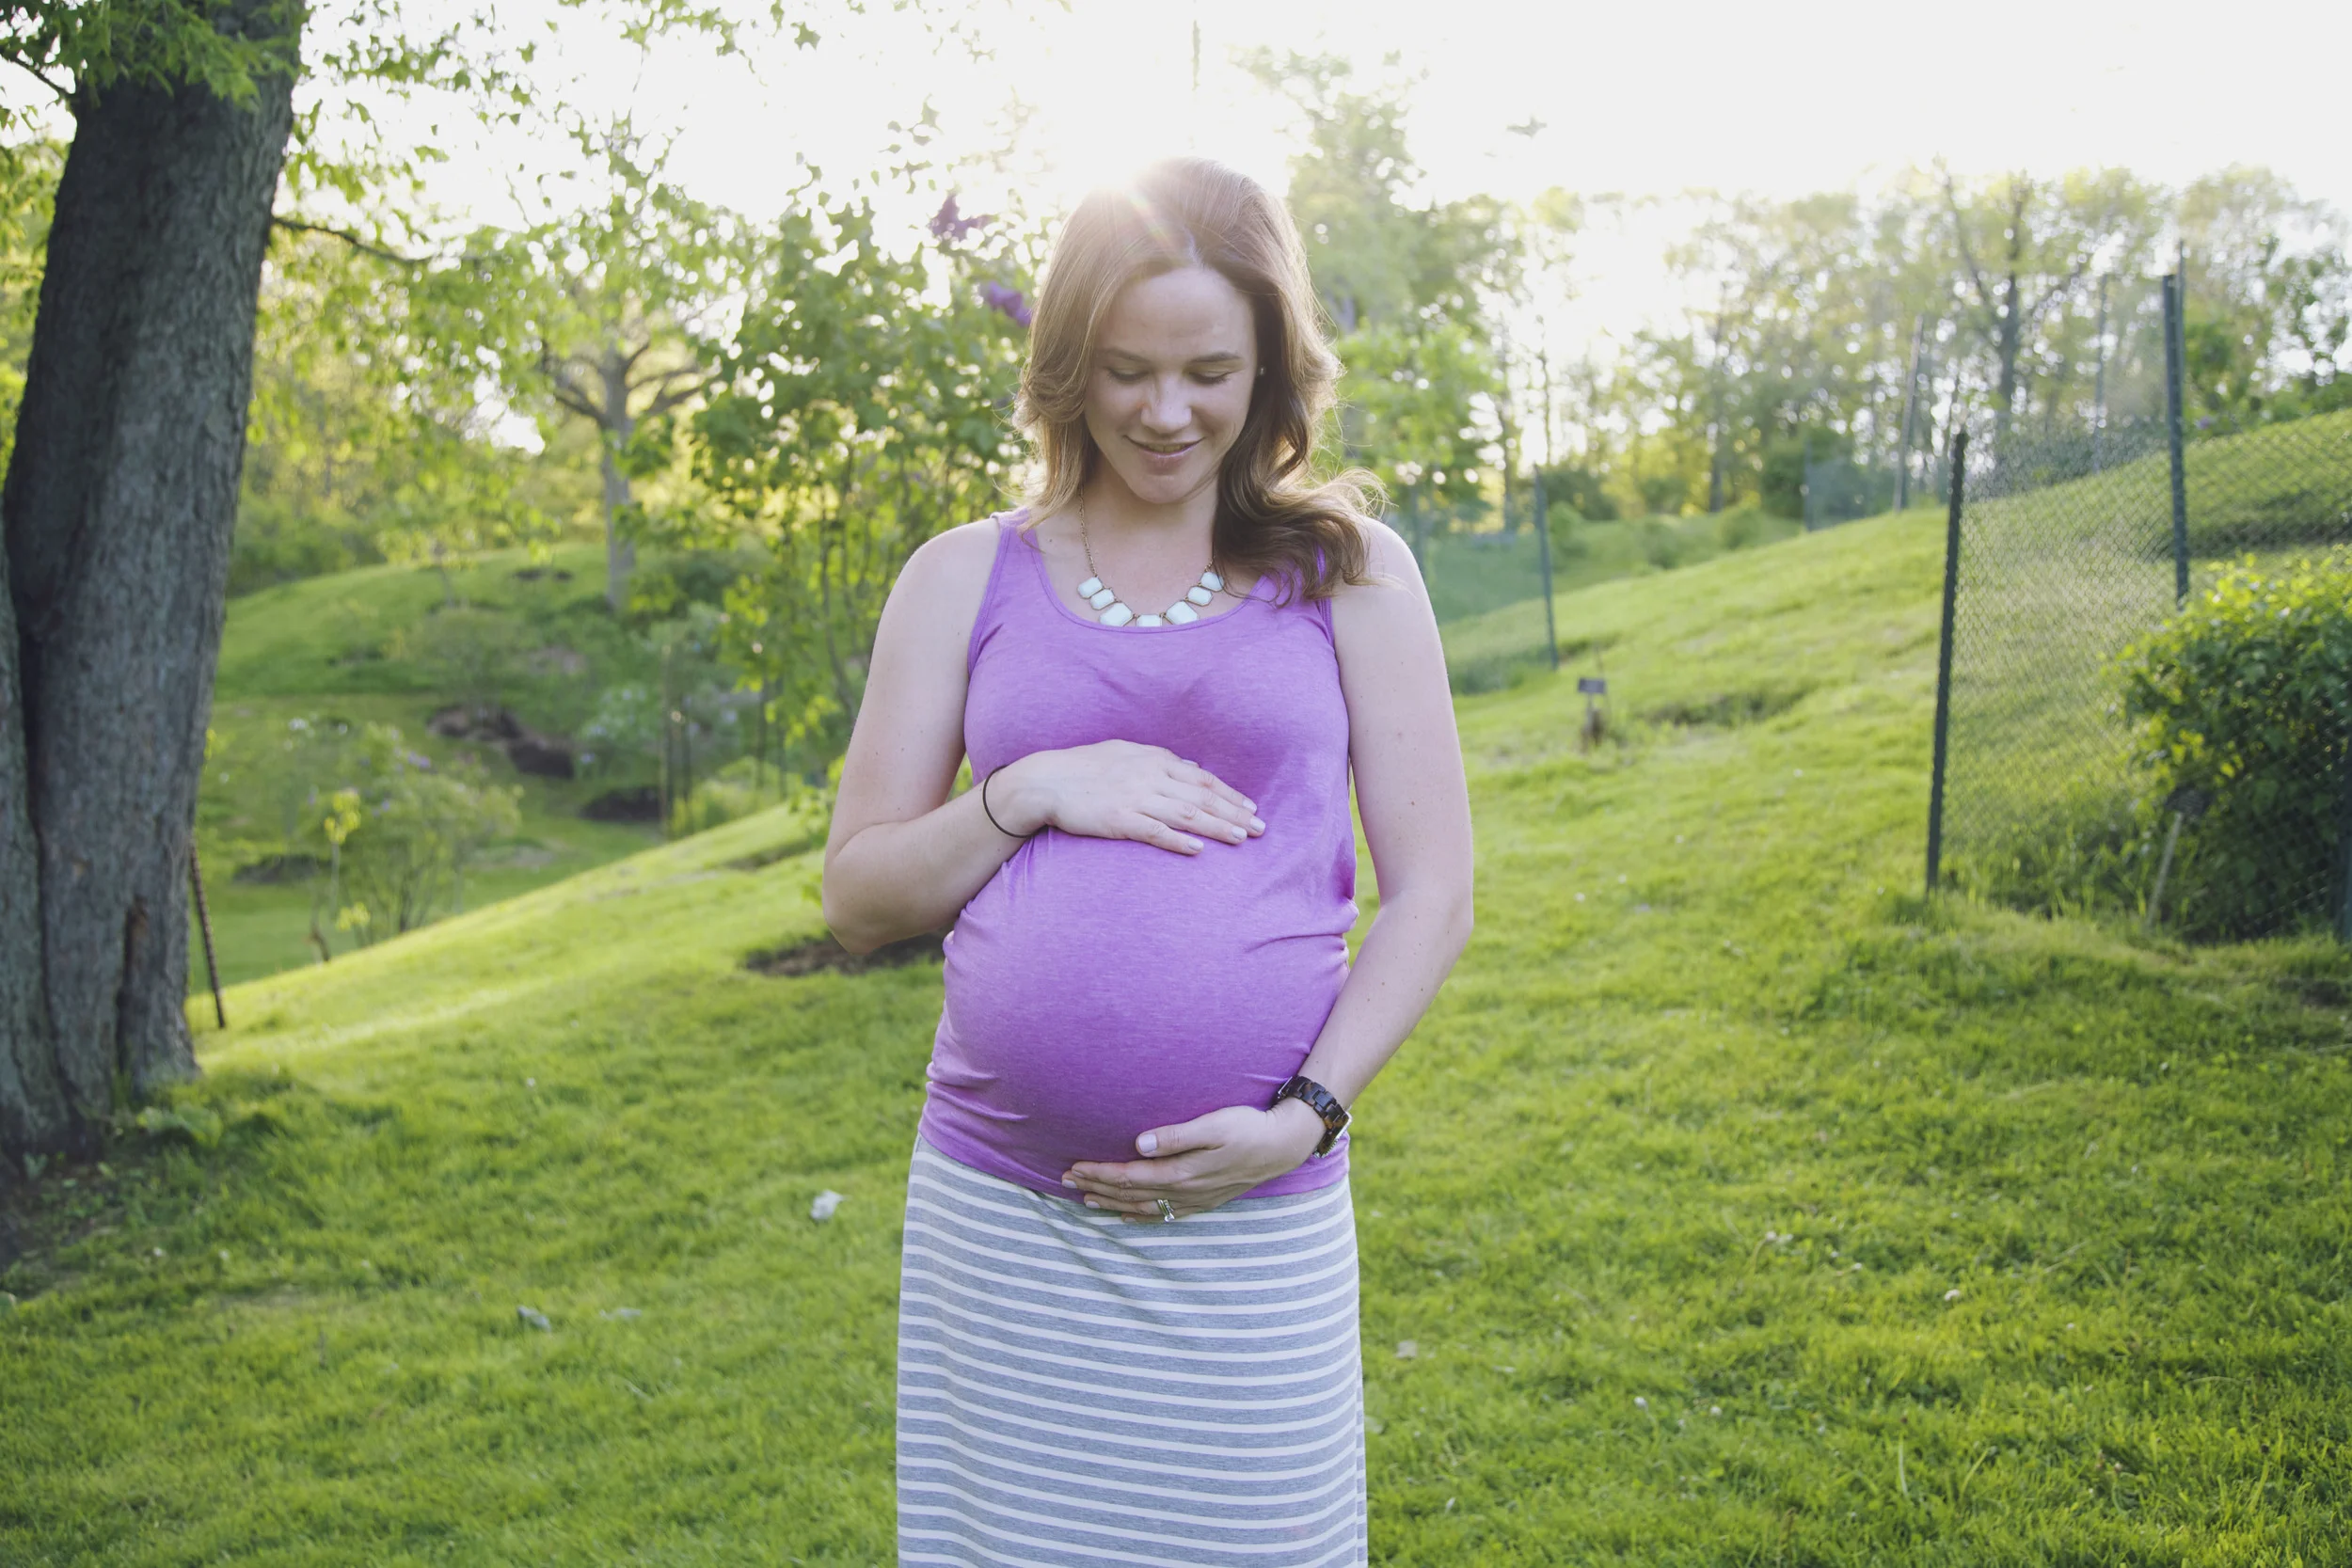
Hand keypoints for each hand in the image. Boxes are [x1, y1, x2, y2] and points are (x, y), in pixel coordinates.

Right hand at [995, 741, 1263, 854]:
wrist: (1045, 781)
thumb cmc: (1083, 767)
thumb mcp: (1124, 752)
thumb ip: (1157, 760)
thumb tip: (1188, 767)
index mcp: (1153, 759)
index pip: (1202, 777)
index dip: (1229, 793)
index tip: (1251, 808)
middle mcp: (1149, 776)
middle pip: (1202, 796)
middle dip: (1235, 813)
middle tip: (1261, 829)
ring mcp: (1135, 798)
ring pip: (1186, 814)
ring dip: (1217, 827)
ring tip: (1241, 839)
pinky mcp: (1119, 820)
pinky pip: (1154, 832)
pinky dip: (1179, 840)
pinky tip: (1198, 849)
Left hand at [1062, 1098, 1328, 1220]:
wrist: (1283, 1145)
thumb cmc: (1248, 1127)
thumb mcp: (1214, 1124)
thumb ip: (1176, 1135)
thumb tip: (1139, 1144)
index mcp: (1183, 1172)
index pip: (1130, 1175)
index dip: (1099, 1172)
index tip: (1073, 1166)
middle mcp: (1185, 1191)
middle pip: (1131, 1193)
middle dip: (1097, 1187)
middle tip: (1065, 1181)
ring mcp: (1195, 1200)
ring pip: (1144, 1207)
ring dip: (1112, 1203)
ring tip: (1085, 1200)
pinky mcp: (1205, 1201)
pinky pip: (1164, 1215)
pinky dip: (1140, 1216)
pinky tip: (1126, 1216)